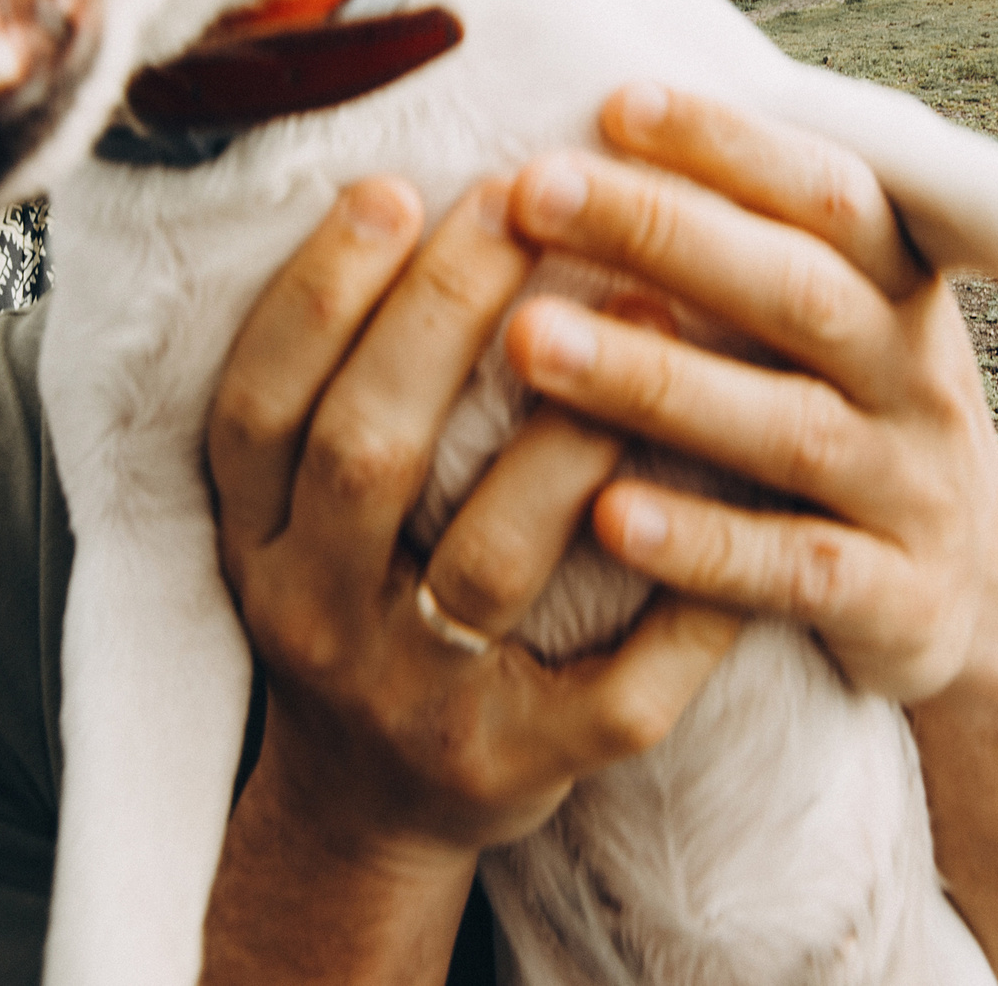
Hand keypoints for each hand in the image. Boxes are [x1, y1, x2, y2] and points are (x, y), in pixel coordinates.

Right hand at [201, 177, 739, 983]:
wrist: (368, 810)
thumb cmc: (361, 600)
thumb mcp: (302, 509)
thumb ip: (338, 385)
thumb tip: (414, 191)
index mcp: (256, 541)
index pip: (259, 404)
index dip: (317, 296)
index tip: (391, 188)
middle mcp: (315, 616)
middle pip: (368, 453)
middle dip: (444, 316)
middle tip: (527, 202)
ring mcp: (417, 701)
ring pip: (490, 559)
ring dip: (569, 432)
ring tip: (648, 312)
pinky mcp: (522, 768)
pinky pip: (617, 689)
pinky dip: (683, 605)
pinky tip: (741, 502)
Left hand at [500, 83, 997, 706]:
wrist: (978, 598)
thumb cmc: (850, 420)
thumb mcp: (837, 321)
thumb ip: (751, 237)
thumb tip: (606, 111)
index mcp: (899, 287)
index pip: (825, 191)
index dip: (729, 144)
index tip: (613, 101)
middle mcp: (915, 375)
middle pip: (797, 290)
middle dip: (663, 233)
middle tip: (532, 190)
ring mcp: (912, 489)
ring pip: (787, 428)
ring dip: (655, 380)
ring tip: (531, 341)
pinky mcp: (898, 601)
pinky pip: (795, 570)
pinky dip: (703, 544)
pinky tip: (606, 517)